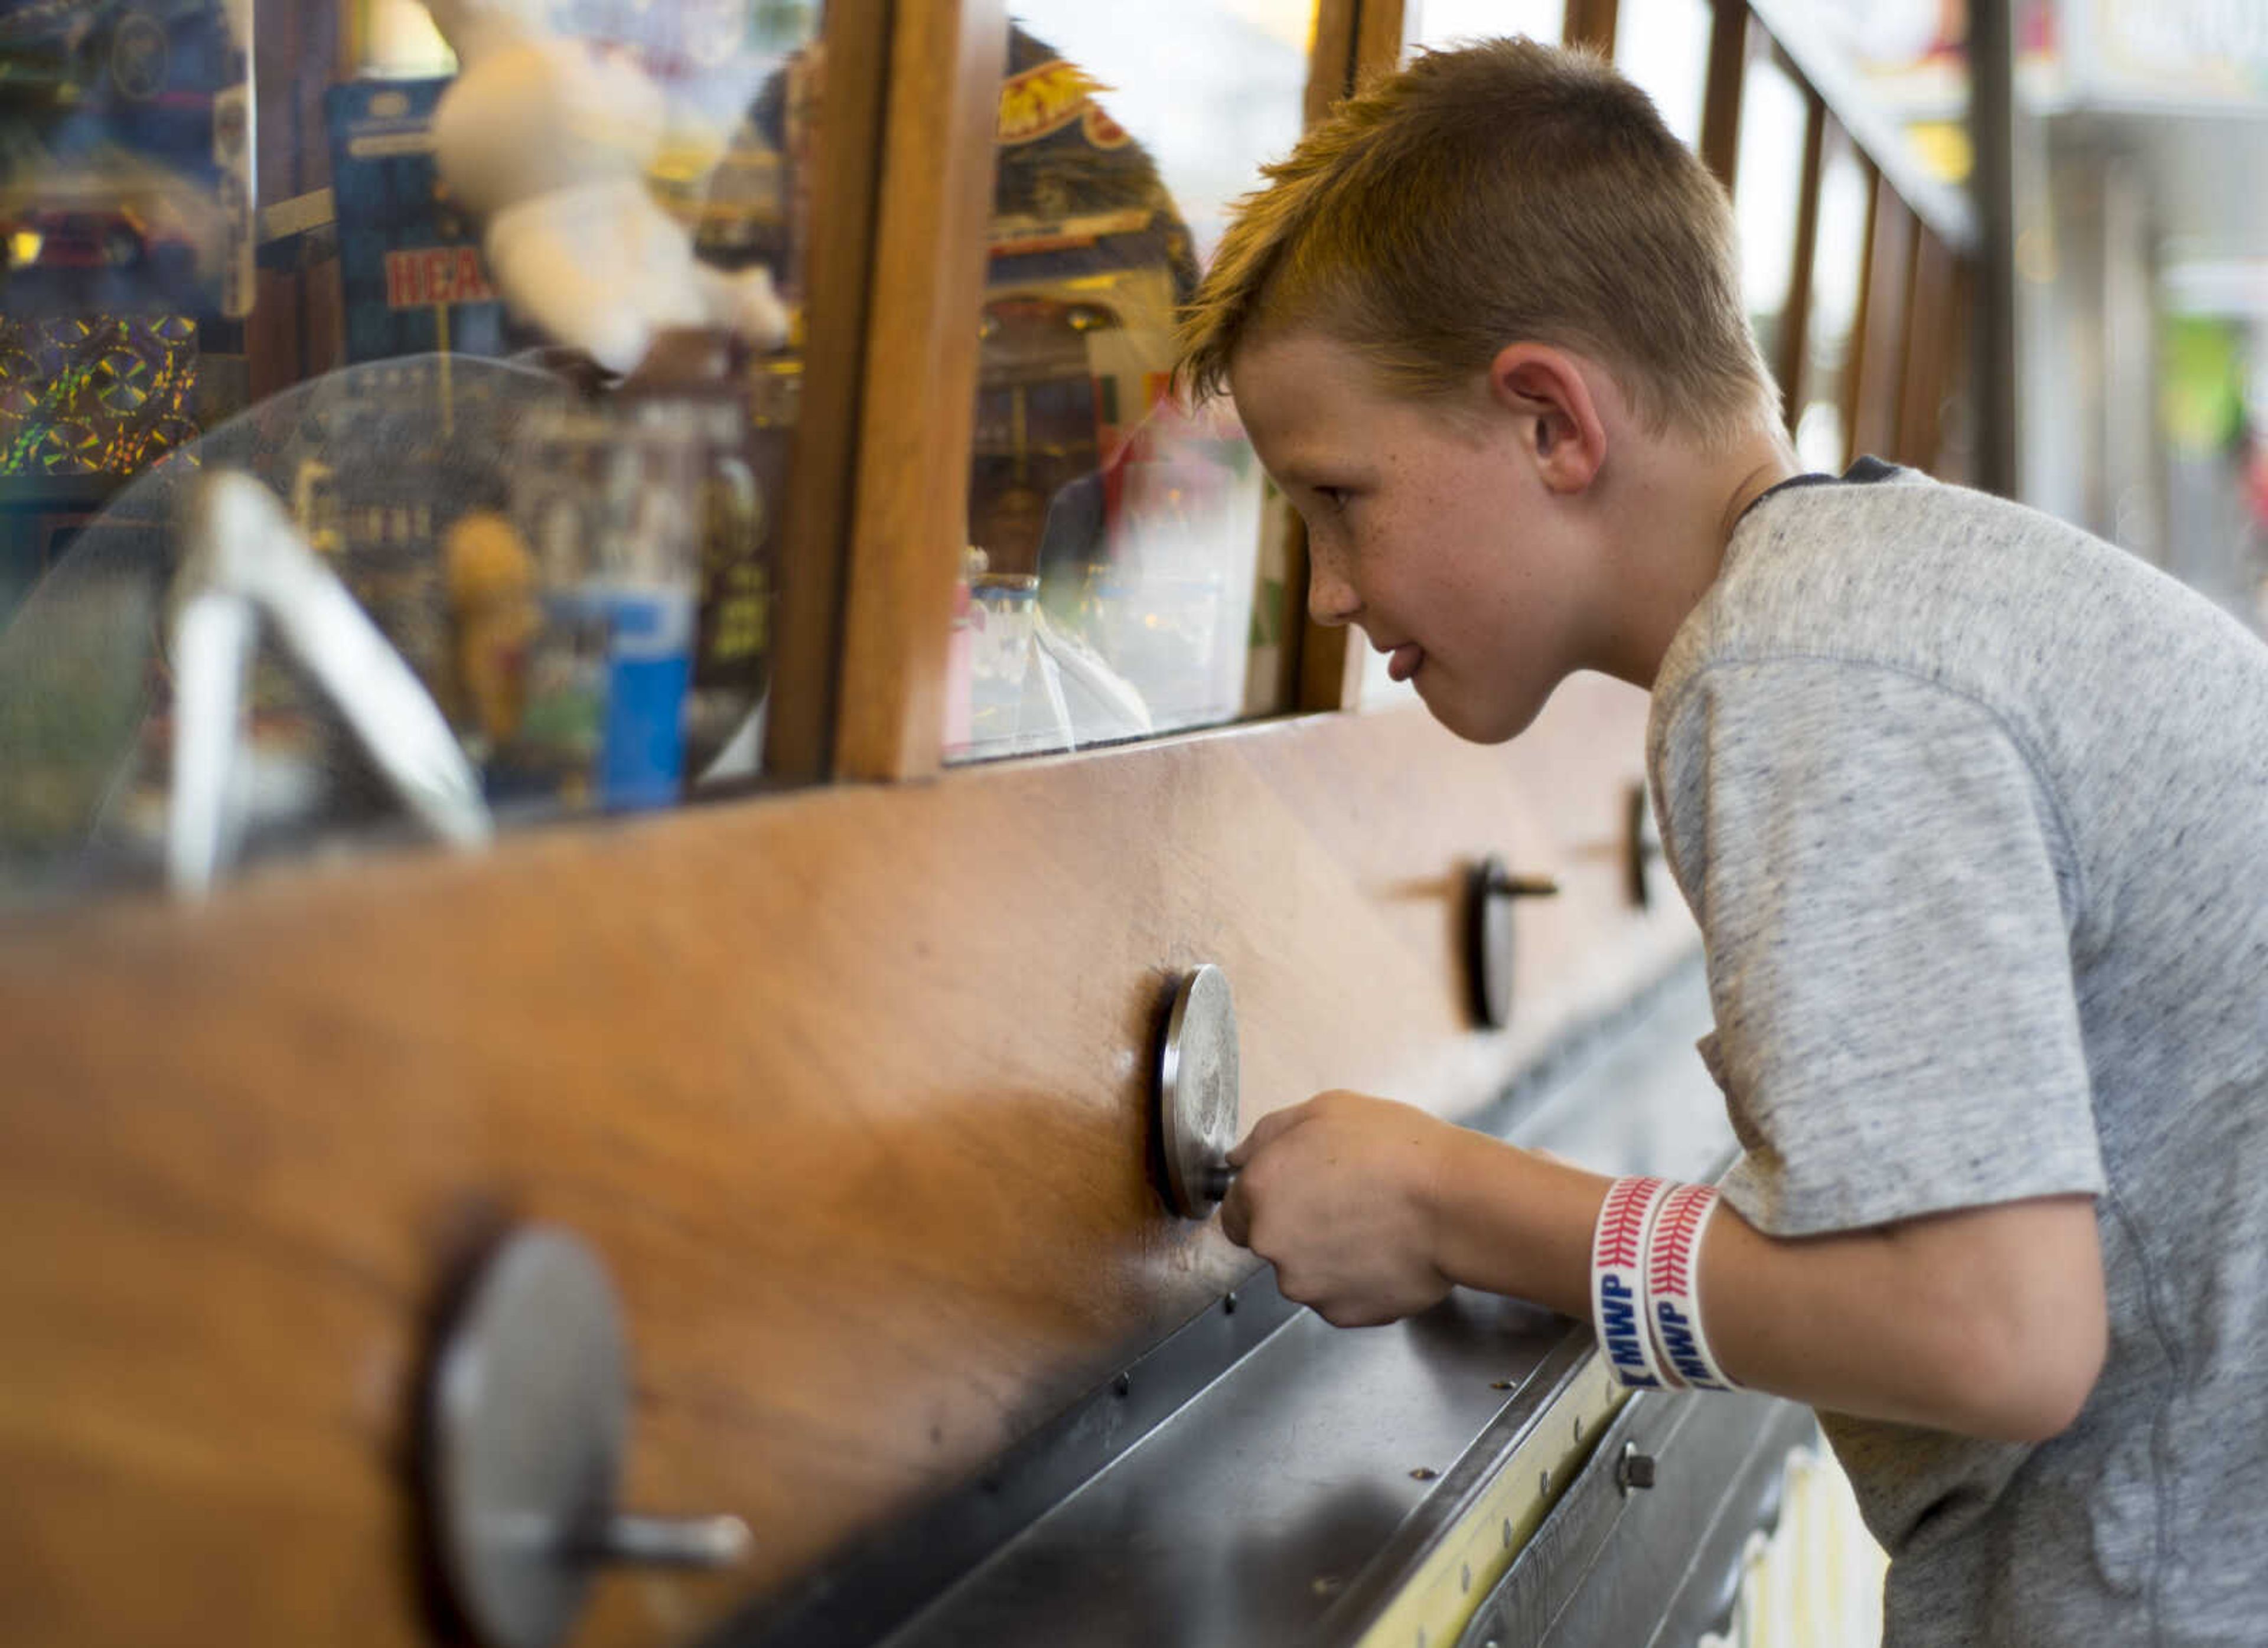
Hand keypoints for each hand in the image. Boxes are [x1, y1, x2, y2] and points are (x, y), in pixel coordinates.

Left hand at [1219, 1090, 1457, 1326]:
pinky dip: (1356, 1279)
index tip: (1297, 1192)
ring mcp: (1306, 1286)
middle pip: (1270, 1243)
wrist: (1454, 1203)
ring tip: (1372, 1225)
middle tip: (1345, 1202)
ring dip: (1327, 1255)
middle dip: (1298, 1226)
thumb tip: (1237, 1159)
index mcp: (1259, 1192)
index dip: (1266, 1200)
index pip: (1234, 1212)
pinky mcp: (1342, 1314)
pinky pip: (1339, 1296)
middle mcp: (1272, 1245)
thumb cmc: (1396, 1150)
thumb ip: (1267, 1135)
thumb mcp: (1325, 1110)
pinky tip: (1384, 1250)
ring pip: (1305, 1273)